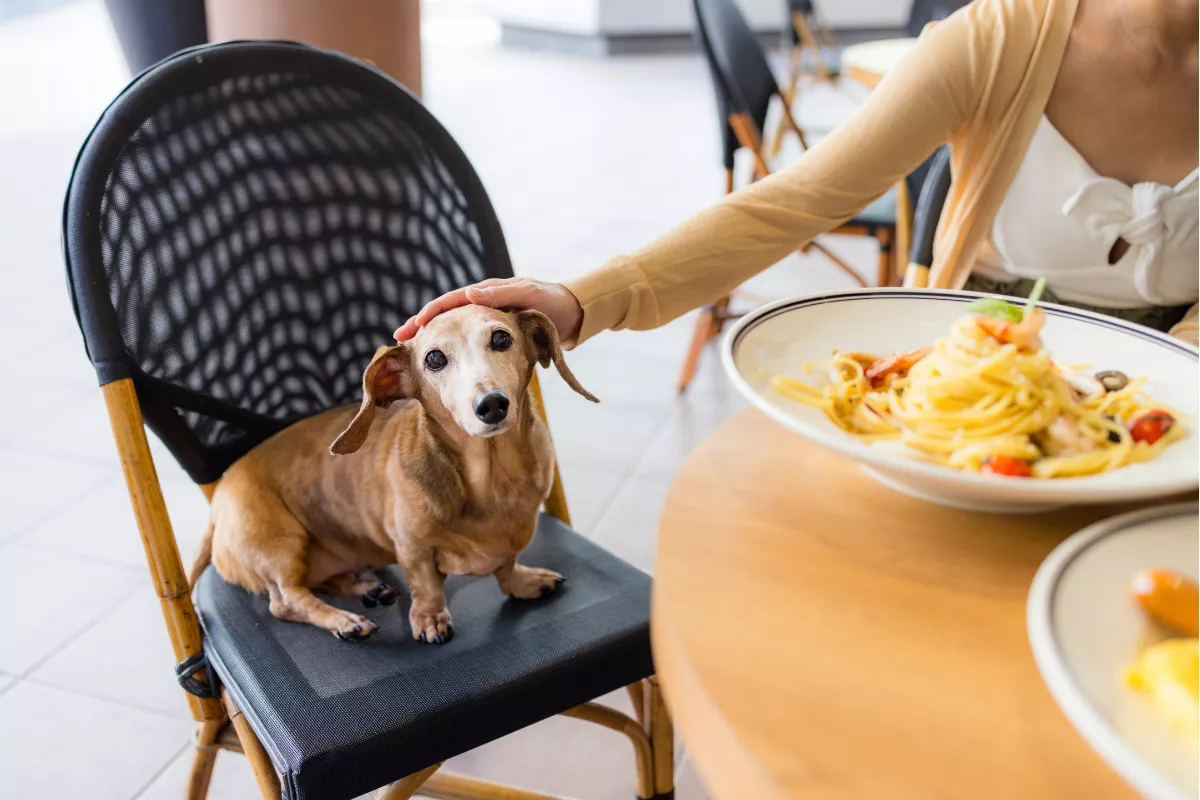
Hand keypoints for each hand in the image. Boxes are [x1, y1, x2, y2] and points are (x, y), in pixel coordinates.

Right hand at [393, 277, 583, 343]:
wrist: (575, 316)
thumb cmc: (553, 303)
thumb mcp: (529, 295)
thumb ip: (501, 295)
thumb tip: (470, 293)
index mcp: (488, 292)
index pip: (450, 302)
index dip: (429, 315)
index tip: (412, 328)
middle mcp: (484, 304)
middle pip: (446, 315)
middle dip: (424, 326)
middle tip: (401, 339)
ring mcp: (488, 320)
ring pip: (454, 329)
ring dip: (436, 339)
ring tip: (416, 352)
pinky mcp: (495, 336)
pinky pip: (468, 340)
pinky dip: (453, 348)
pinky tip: (443, 361)